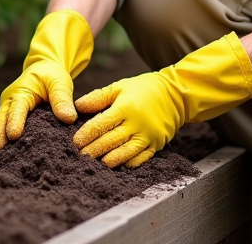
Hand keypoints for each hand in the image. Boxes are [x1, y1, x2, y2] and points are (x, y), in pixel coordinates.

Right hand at [0, 9, 92, 152]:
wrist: (44, 69)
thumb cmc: (52, 75)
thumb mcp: (60, 82)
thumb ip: (62, 99)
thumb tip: (69, 119)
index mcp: (21, 91)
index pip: (17, 108)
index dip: (14, 121)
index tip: (13, 135)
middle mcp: (10, 100)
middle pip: (1, 118)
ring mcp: (6, 108)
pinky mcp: (8, 116)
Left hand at [73, 32, 251, 167]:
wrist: (176, 95)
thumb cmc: (144, 89)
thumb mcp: (120, 86)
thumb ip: (99, 97)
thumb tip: (78, 106)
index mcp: (126, 107)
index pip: (101, 124)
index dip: (86, 135)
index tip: (75, 142)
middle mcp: (137, 124)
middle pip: (110, 141)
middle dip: (93, 150)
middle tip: (80, 156)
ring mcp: (148, 136)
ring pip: (124, 153)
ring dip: (108, 160)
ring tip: (96, 163)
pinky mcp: (157, 145)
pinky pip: (140, 159)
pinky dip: (127, 163)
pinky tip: (117, 165)